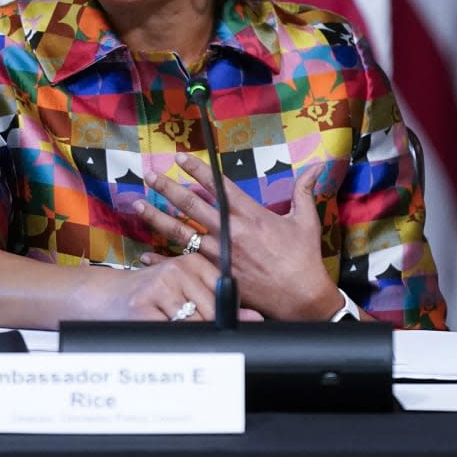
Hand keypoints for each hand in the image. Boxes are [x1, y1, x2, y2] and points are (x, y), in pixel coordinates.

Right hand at [79, 252, 260, 321]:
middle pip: (213, 312)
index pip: (226, 294)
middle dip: (208, 330)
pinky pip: (171, 333)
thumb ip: (218, 300)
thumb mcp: (184, 289)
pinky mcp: (142, 306)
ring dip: (189, 336)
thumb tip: (256, 319)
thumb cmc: (152, 295)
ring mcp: (159, 286)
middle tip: (192, 331)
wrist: (106, 295)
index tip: (218, 324)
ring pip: (194, 325)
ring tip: (175, 330)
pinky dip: (172, 341)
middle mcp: (178, 269)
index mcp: (193, 262)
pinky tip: (163, 333)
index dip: (227, 316)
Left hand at [136, 154, 340, 319]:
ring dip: (158, 217)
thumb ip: (304, 190)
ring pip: (182, 232)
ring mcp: (221, 254)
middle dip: (168, 187)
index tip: (180, 157)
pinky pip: (185, 264)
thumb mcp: (305, 220)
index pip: (218, 185)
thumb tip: (318, 167)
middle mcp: (232, 231)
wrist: (302, 298)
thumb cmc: (304, 259)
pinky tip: (145, 253)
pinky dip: (164, 259)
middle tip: (150, 174)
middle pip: (192, 205)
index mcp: (251, 215)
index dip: (198, 169)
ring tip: (138, 205)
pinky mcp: (217, 275)